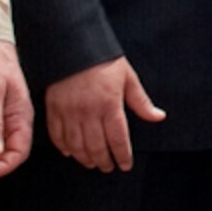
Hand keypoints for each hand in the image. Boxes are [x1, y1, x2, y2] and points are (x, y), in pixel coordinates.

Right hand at [45, 56, 165, 172]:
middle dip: (104, 162)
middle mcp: (88, 111)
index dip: (122, 156)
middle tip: (108, 167)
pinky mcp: (53, 108)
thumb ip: (141, 102)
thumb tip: (158, 117)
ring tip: (92, 163)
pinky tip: (70, 152)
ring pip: (76, 145)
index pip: (118, 140)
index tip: (125, 165)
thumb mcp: (128, 77)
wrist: (73, 43)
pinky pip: (57, 135)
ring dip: (85, 158)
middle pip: (96, 147)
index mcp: (109, 104)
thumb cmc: (104, 59)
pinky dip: (63, 147)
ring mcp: (69, 111)